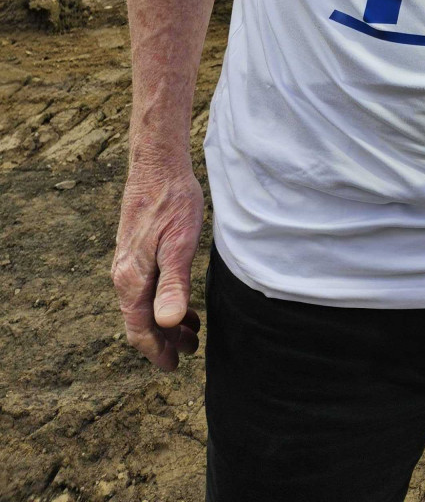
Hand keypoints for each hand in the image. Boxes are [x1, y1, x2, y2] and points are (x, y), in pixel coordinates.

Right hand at [111, 165, 204, 369]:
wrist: (157, 166)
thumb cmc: (173, 202)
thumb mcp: (180, 244)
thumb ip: (173, 284)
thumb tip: (167, 323)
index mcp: (132, 280)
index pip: (140, 329)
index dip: (157, 351)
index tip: (174, 367)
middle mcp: (124, 275)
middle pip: (141, 321)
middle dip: (164, 340)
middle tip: (191, 349)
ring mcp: (128, 263)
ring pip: (143, 305)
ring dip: (166, 322)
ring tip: (192, 329)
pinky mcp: (136, 251)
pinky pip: (146, 288)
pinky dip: (163, 301)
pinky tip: (181, 300)